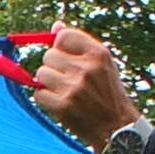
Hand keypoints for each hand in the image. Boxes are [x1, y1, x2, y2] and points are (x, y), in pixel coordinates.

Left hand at [32, 27, 140, 150]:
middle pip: (49, 55)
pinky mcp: (63, 105)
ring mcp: (74, 87)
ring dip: (47, 83)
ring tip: (63, 91)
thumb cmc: (106, 92)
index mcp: (98, 53)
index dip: (59, 47)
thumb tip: (56, 25)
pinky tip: (60, 103)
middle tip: (66, 79)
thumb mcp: (102, 64)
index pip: (63, 36)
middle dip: (53, 67)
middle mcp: (86, 68)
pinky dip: (45, 99)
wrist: (116, 127)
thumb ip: (79, 45)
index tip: (65, 58)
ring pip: (41, 73)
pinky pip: (39, 94)